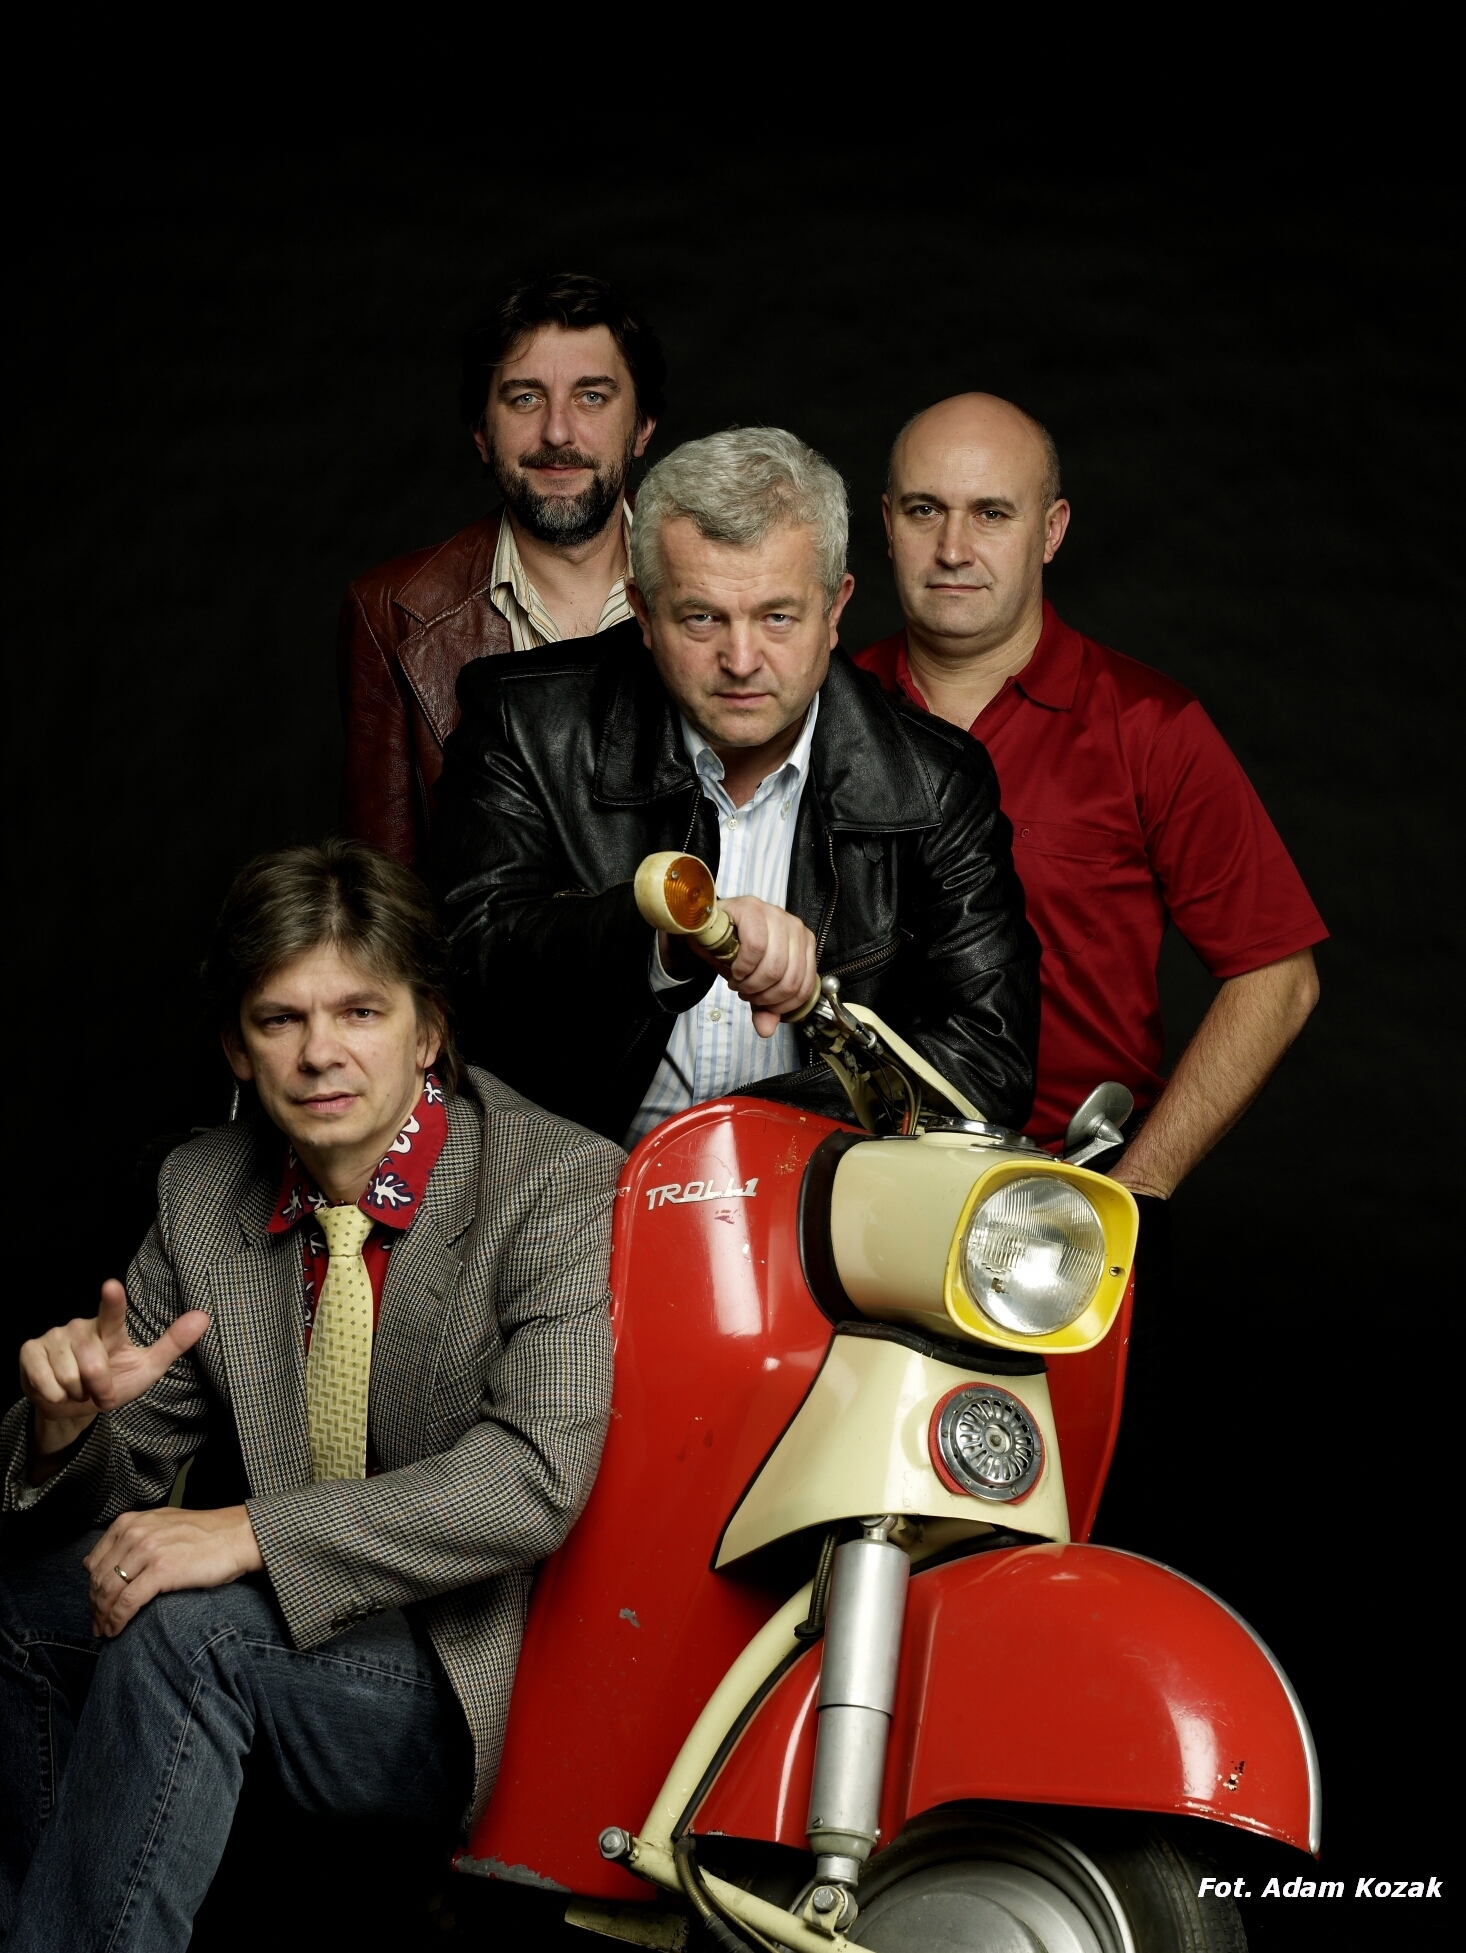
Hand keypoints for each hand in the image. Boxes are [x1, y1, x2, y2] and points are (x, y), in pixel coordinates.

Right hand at [20, 1279, 210, 1460]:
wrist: (75, 1406)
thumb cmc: (114, 1380)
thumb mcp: (148, 1367)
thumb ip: (173, 1342)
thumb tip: (204, 1316)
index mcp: (110, 1329)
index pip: (113, 1313)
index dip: (112, 1301)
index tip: (111, 1286)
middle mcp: (80, 1327)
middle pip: (92, 1364)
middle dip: (99, 1387)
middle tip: (101, 1391)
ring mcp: (53, 1337)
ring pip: (68, 1376)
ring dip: (76, 1393)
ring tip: (79, 1388)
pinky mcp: (30, 1351)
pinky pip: (44, 1380)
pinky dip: (54, 1394)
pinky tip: (56, 1389)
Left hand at [84, 1504, 262, 1636]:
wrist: (237, 1536)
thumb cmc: (204, 1534)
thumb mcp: (161, 1525)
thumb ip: (131, 1538)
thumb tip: (98, 1562)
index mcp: (131, 1522)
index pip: (95, 1562)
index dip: (92, 1589)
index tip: (96, 1605)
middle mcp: (135, 1533)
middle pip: (99, 1579)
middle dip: (95, 1607)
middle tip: (97, 1625)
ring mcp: (147, 1551)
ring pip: (109, 1592)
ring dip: (102, 1617)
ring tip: (105, 1631)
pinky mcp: (161, 1570)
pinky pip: (127, 1602)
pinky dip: (116, 1620)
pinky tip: (115, 1630)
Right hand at [693, 896, 818, 1036]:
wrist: (709, 928)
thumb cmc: (736, 951)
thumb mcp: (754, 983)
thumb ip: (764, 1006)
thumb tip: (766, 1029)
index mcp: (804, 945)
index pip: (805, 987)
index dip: (780, 1005)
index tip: (761, 1004)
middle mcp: (795, 927)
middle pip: (790, 979)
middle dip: (762, 995)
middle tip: (745, 992)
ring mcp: (776, 915)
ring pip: (775, 966)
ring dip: (751, 983)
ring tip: (738, 981)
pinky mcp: (752, 908)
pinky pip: (756, 946)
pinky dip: (743, 965)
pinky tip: (735, 968)